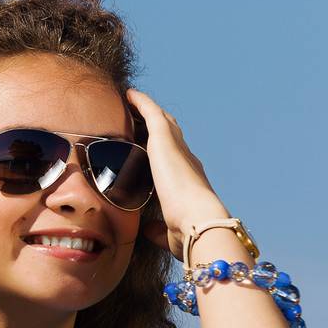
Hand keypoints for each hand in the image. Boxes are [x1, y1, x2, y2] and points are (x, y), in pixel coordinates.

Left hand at [125, 88, 229, 256]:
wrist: (197, 222)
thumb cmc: (186, 233)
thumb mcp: (168, 232)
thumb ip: (158, 228)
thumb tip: (149, 229)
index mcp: (188, 181)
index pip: (175, 161)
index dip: (164, 152)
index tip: (151, 147)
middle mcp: (186, 160)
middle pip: (171, 136)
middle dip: (156, 126)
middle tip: (139, 118)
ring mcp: (177, 148)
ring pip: (163, 121)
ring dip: (148, 111)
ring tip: (131, 103)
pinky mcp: (165, 140)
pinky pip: (151, 113)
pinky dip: (141, 103)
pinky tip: (129, 95)